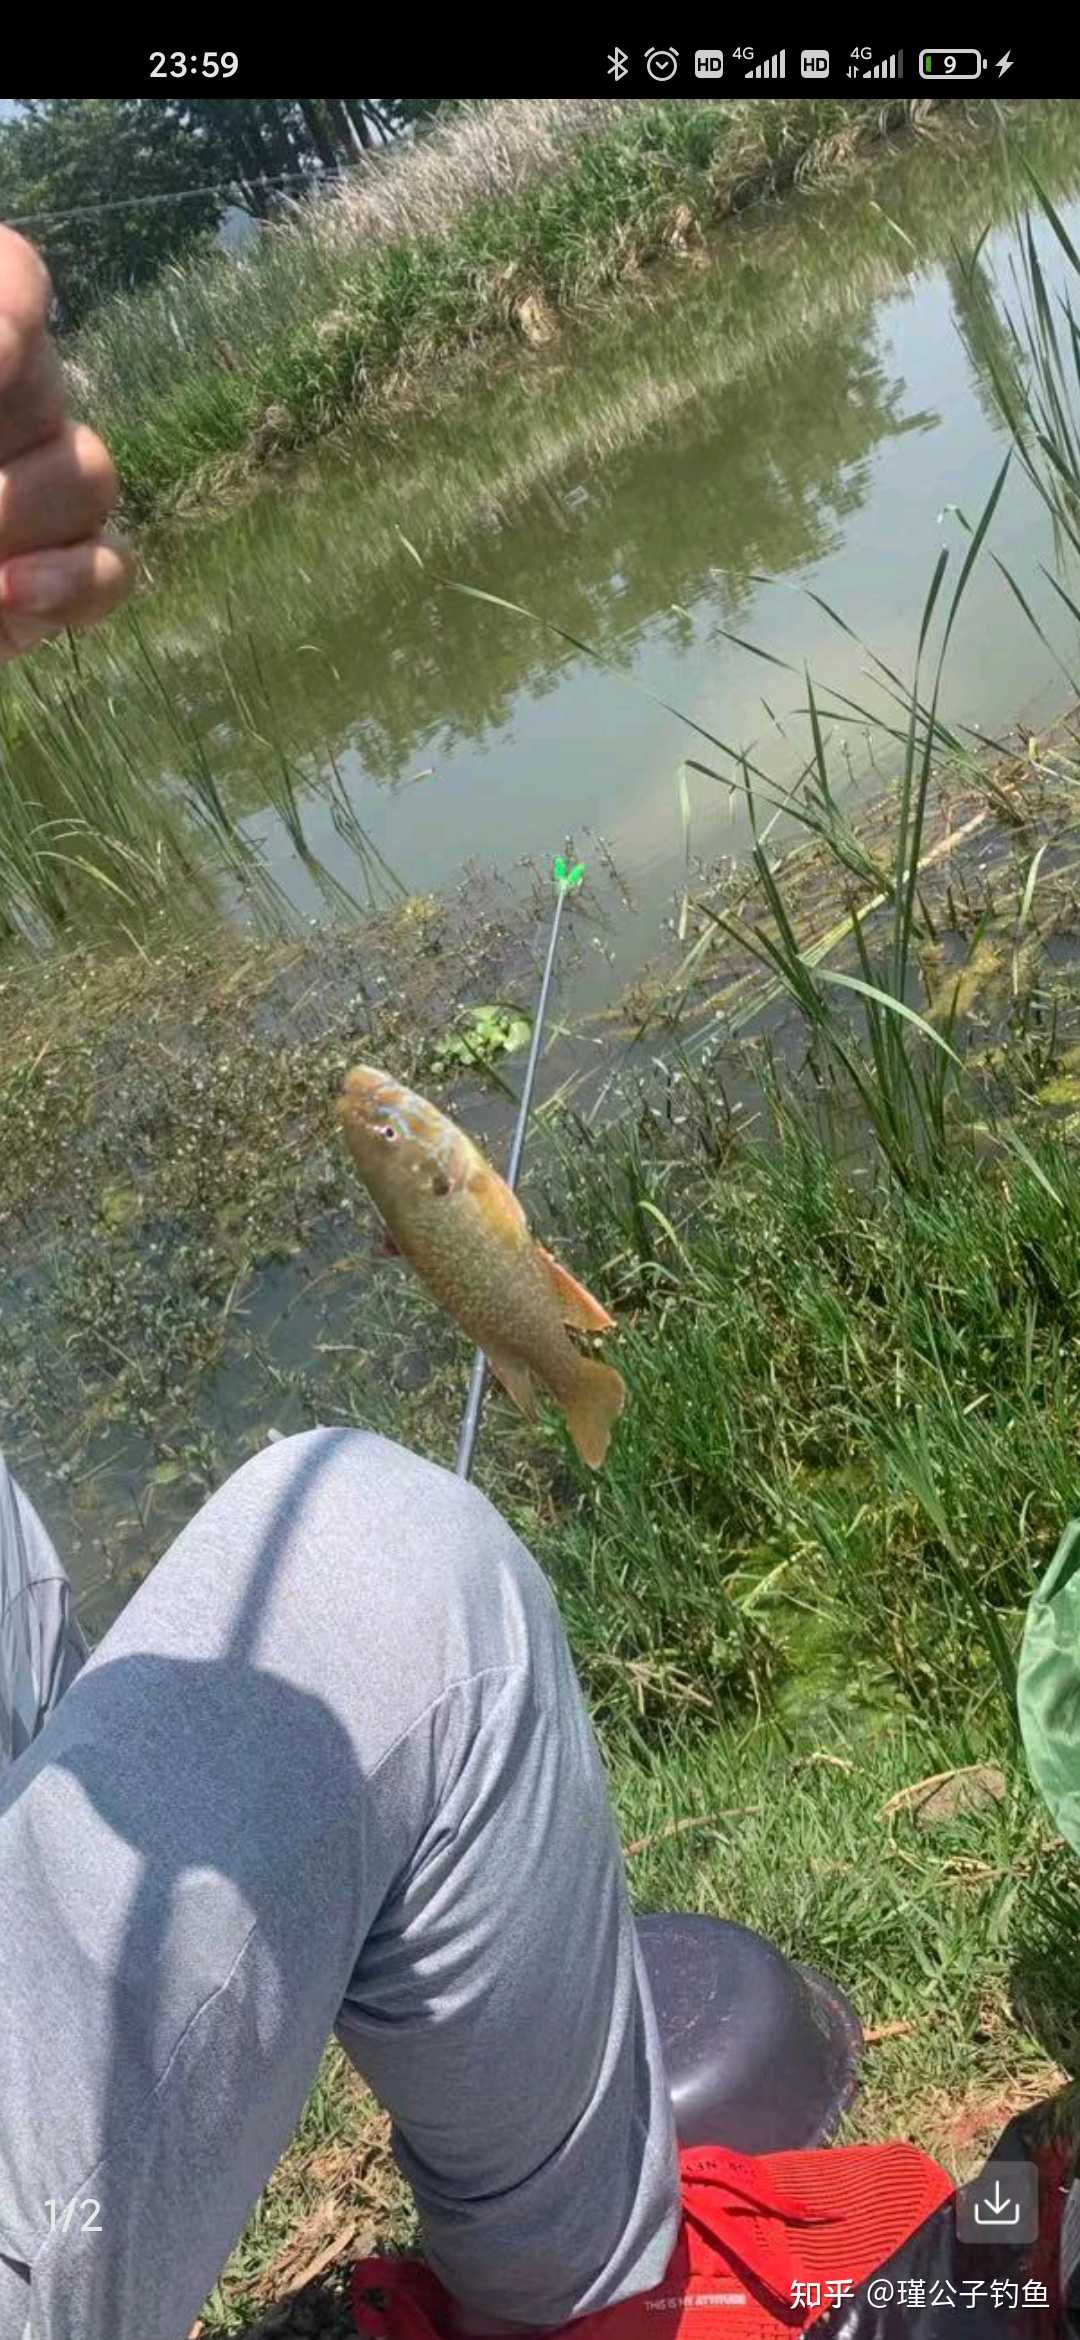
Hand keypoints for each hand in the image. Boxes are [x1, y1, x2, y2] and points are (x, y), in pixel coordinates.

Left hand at [0, 226, 131, 662]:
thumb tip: (2, 362)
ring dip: (19, 511)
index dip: (10, 311)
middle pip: (48, 382)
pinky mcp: (52, 579)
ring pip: (87, 474)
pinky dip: (68, 584)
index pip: (11, 278)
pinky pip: (107, 568)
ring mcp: (29, 489)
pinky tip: (4, 596)